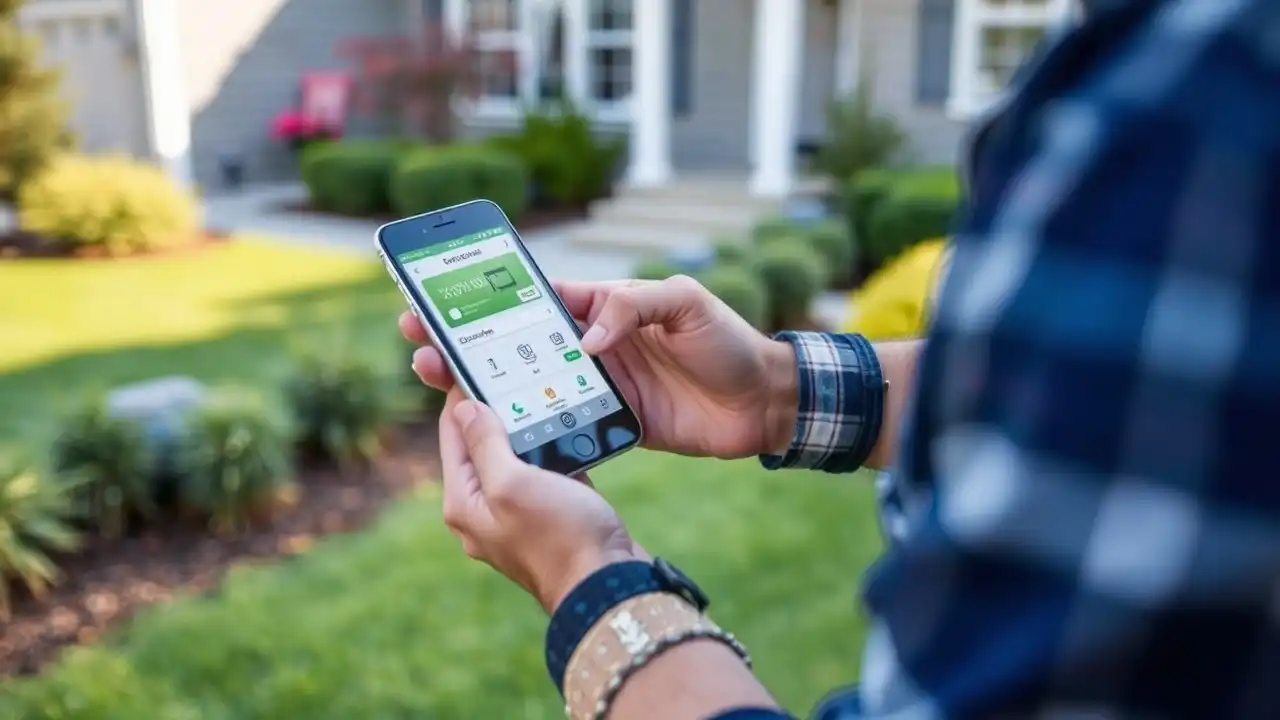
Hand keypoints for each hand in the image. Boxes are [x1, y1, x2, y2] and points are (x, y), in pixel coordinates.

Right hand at [402, 275, 798, 458]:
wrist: (766, 403)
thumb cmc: (729, 341)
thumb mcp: (686, 303)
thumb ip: (633, 306)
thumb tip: (585, 338)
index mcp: (605, 308)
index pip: (535, 300)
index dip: (487, 299)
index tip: (442, 299)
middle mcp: (594, 347)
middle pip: (516, 345)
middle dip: (466, 345)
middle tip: (420, 348)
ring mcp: (600, 388)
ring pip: (529, 387)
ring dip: (486, 388)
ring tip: (438, 386)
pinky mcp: (613, 425)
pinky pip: (563, 427)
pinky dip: (530, 432)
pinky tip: (494, 436)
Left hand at [437, 388, 640, 612]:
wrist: (609, 586)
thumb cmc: (560, 537)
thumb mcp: (513, 483)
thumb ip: (485, 444)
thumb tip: (464, 408)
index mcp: (463, 502)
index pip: (453, 433)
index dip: (464, 393)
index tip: (479, 358)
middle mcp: (484, 511)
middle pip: (482, 445)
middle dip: (496, 408)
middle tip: (513, 368)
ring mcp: (517, 516)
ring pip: (516, 457)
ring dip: (528, 427)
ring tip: (542, 389)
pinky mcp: (550, 518)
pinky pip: (544, 474)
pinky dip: (553, 450)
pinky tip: (568, 426)